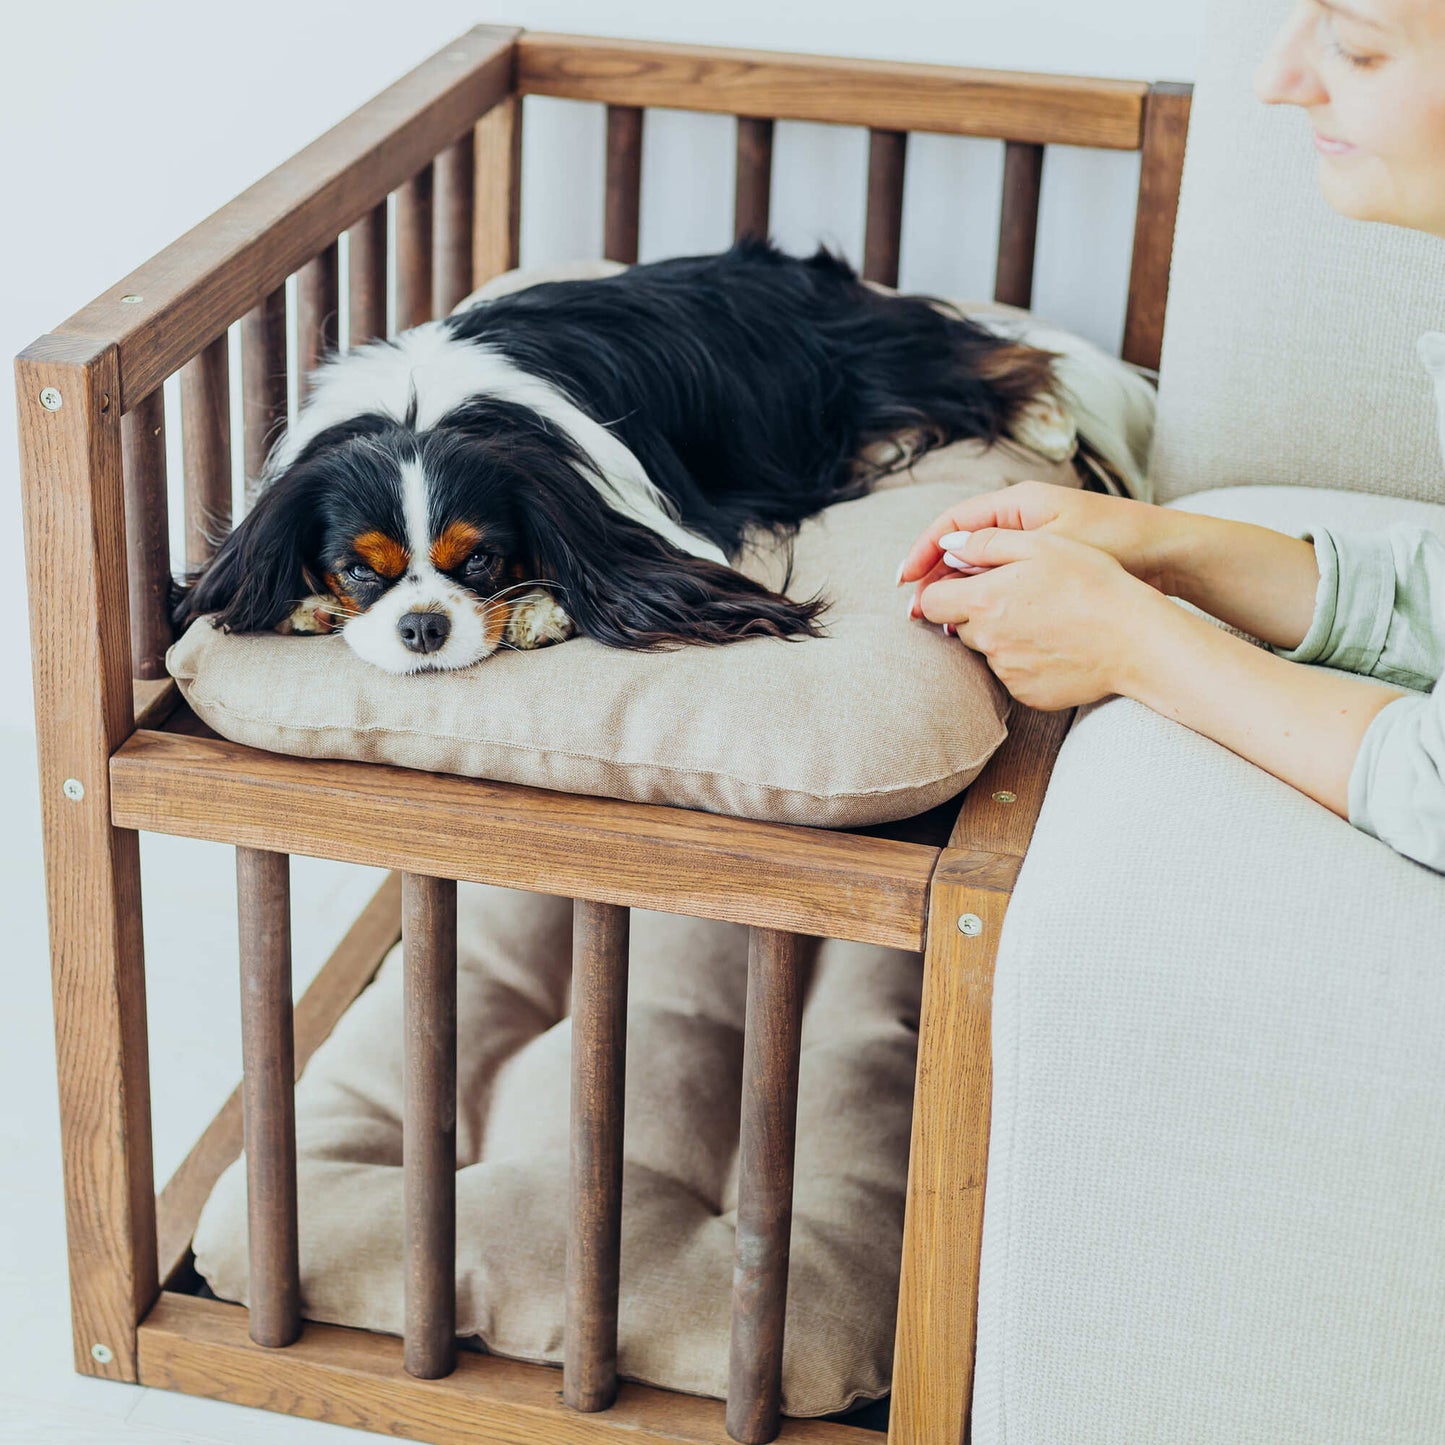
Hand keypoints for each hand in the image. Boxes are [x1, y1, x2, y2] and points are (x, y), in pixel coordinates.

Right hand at [897, 479, 1184, 607]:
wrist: (1168, 556)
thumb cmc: (1116, 542)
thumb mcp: (1054, 542)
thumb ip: (1000, 547)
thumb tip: (949, 554)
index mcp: (1019, 502)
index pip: (953, 523)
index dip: (923, 550)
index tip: (903, 579)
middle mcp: (1020, 521)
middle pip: (959, 547)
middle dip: (933, 577)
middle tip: (913, 611)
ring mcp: (1031, 546)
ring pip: (977, 568)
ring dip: (955, 592)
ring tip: (938, 622)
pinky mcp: (1044, 570)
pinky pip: (1000, 583)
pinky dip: (982, 602)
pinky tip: (974, 626)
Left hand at [914, 527, 1167, 710]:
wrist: (1135, 639)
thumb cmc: (1092, 583)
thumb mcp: (1042, 545)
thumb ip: (986, 543)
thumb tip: (948, 547)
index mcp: (983, 601)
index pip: (930, 602)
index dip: (945, 590)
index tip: (968, 583)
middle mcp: (987, 641)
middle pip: (959, 626)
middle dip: (977, 611)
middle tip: (1019, 597)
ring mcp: (1006, 672)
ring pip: (987, 650)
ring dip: (1002, 635)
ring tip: (1045, 620)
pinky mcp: (1026, 694)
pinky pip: (1012, 674)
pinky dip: (1025, 660)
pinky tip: (1056, 644)